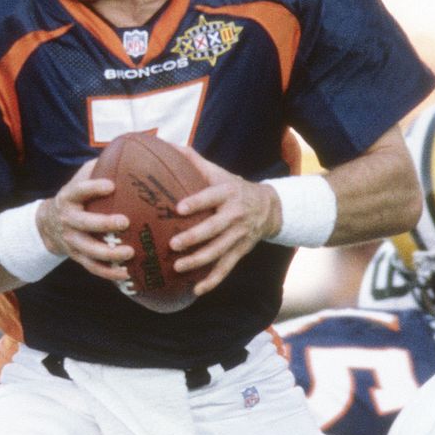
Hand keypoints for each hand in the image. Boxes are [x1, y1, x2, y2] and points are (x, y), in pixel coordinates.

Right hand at [39, 158, 129, 281]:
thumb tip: (125, 149)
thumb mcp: (79, 180)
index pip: (79, 190)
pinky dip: (109, 272)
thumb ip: (97, 167)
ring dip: (109, 253)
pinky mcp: (76, 257)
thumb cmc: (75, 197)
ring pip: (88, 250)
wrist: (48, 225)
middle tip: (125, 221)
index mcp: (68, 198)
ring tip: (130, 252)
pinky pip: (92, 268)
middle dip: (103, 224)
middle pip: (84, 223)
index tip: (111, 185)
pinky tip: (127, 273)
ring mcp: (71, 241)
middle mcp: (67, 220)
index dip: (93, 187)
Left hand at [168, 146, 281, 295]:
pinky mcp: (240, 251)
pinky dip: (213, 280)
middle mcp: (235, 215)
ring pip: (219, 251)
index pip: (211, 197)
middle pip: (214, 229)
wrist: (269, 207)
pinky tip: (197, 290)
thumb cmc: (234, 188)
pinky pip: (226, 268)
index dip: (196, 202)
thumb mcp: (219, 172)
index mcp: (228, 193)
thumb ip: (193, 161)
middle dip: (194, 238)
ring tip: (178, 267)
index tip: (179, 208)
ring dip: (198, 261)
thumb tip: (165, 144)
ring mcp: (238, 236)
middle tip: (173, 244)